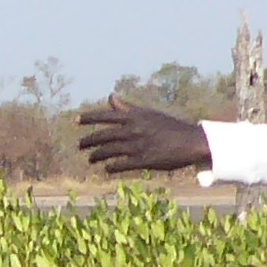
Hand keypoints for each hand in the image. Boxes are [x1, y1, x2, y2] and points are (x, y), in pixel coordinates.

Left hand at [76, 101, 210, 177]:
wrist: (190, 141)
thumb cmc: (168, 126)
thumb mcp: (147, 114)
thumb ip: (127, 108)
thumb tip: (110, 97)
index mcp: (135, 117)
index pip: (106, 115)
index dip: (89, 118)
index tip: (75, 121)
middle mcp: (134, 130)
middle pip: (104, 135)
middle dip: (88, 140)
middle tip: (79, 145)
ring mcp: (139, 145)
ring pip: (110, 151)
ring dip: (97, 155)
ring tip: (90, 158)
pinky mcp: (145, 160)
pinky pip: (122, 165)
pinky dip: (112, 167)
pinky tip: (106, 169)